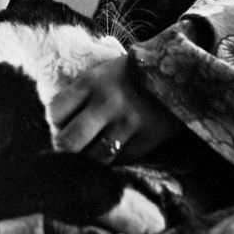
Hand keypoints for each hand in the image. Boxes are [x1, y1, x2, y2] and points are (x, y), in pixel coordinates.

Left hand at [50, 56, 178, 162]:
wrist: (179, 73)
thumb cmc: (132, 74)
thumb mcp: (103, 72)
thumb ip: (81, 94)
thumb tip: (57, 125)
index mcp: (91, 82)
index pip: (55, 111)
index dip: (54, 121)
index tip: (61, 123)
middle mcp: (106, 103)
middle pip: (68, 142)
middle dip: (64, 148)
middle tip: (69, 146)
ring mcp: (126, 125)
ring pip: (92, 159)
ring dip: (87, 160)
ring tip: (90, 153)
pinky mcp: (145, 141)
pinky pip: (119, 162)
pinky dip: (113, 161)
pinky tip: (115, 150)